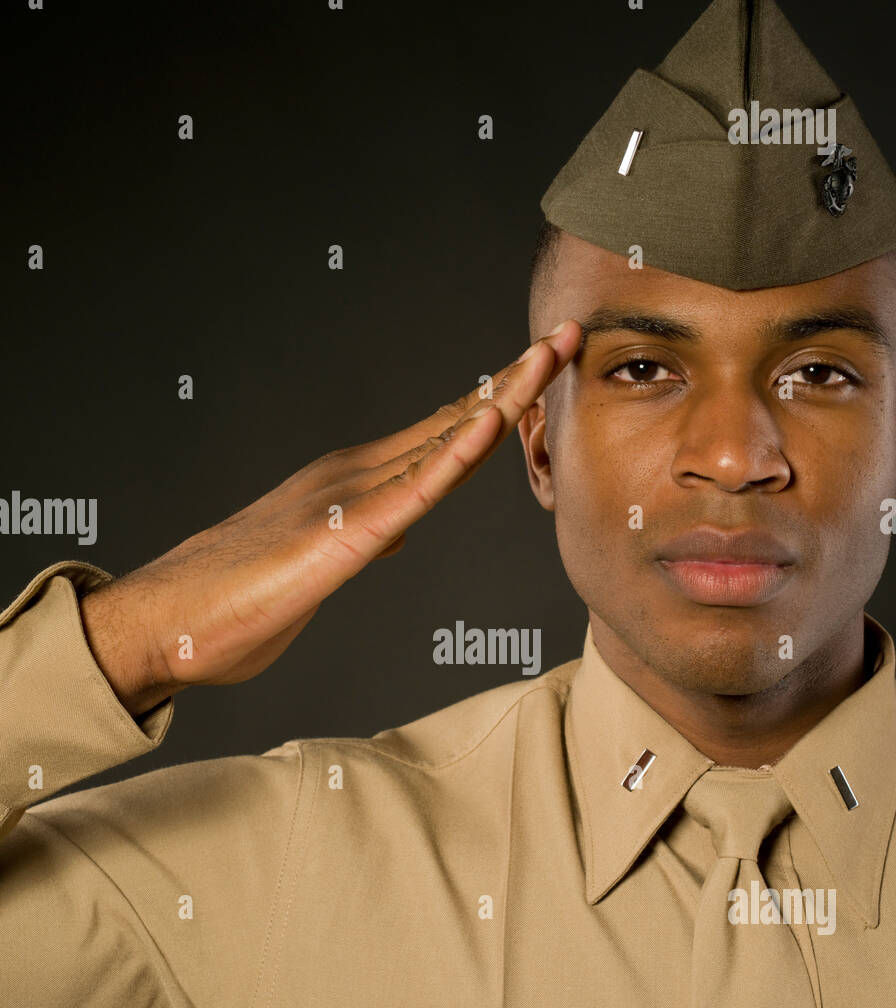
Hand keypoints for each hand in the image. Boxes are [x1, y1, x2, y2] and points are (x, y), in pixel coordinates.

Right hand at [79, 319, 581, 715]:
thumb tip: (398, 530)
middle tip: (567, 337)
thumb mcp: (319, 569)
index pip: (442, 437)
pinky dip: (454, 454)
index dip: (496, 404)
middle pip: (452, 422)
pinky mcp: (342, 537)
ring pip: (442, 441)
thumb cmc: (234, 604)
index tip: (541, 374)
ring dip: (502, 396)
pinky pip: (411, 490)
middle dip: (515, 381)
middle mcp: (357, 477)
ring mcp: (350, 500)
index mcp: (356, 486)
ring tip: (551, 354)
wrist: (169, 624)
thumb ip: (361, 542)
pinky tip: (492, 423)